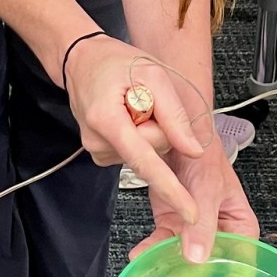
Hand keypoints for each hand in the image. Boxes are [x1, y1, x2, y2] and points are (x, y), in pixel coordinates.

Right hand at [64, 35, 206, 226]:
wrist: (82, 61)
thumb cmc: (115, 63)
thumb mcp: (153, 74)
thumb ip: (174, 114)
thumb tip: (194, 150)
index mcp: (107, 121)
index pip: (145, 162)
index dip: (171, 188)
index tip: (191, 214)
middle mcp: (98, 143)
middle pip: (153, 152)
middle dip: (161, 129)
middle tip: (146, 99)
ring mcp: (98, 151)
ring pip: (147, 153)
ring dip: (150, 130)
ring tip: (133, 104)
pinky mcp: (102, 154)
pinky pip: (137, 152)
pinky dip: (141, 135)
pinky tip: (129, 115)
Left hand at [131, 138, 258, 264]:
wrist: (177, 134)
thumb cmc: (204, 155)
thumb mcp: (207, 189)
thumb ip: (203, 224)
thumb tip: (197, 258)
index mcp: (241, 228)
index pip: (240, 267)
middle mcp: (220, 233)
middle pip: (207, 268)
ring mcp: (194, 230)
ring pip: (182, 260)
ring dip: (165, 271)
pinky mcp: (173, 223)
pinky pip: (162, 243)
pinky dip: (150, 250)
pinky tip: (139, 255)